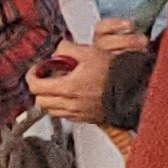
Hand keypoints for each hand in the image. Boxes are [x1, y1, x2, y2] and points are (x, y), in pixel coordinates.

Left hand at [25, 17, 146, 122]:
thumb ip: (68, 49)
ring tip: (58, 87)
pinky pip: (66, 115)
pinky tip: (71, 96)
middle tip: (45, 77)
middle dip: (39, 88)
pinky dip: (63, 106)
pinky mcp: (87, 119)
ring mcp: (78, 113)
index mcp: (68, 87)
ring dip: (50, 99)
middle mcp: (70, 104)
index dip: (32, 76)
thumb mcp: (90, 52)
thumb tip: (57, 49)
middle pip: (40, 101)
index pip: (36, 87)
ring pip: (52, 110)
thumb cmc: (115, 72)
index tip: (36, 69)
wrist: (135, 90)